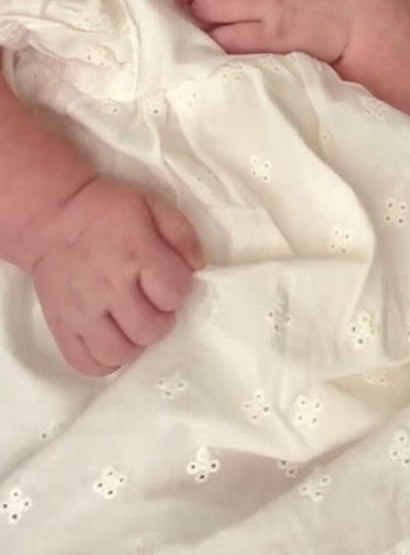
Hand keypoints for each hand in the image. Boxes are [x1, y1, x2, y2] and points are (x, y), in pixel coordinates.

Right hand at [29, 176, 203, 375]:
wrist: (51, 218)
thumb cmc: (105, 210)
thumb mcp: (151, 205)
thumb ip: (181, 234)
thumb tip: (198, 266)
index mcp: (136, 254)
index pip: (174, 292)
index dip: (179, 290)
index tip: (169, 282)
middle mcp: (109, 287)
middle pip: (150, 328)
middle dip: (162, 320)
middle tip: (154, 305)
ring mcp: (83, 311)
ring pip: (119, 353)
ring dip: (135, 344)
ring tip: (134, 325)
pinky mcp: (61, 326)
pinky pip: (85, 364)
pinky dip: (104, 362)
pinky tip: (112, 342)